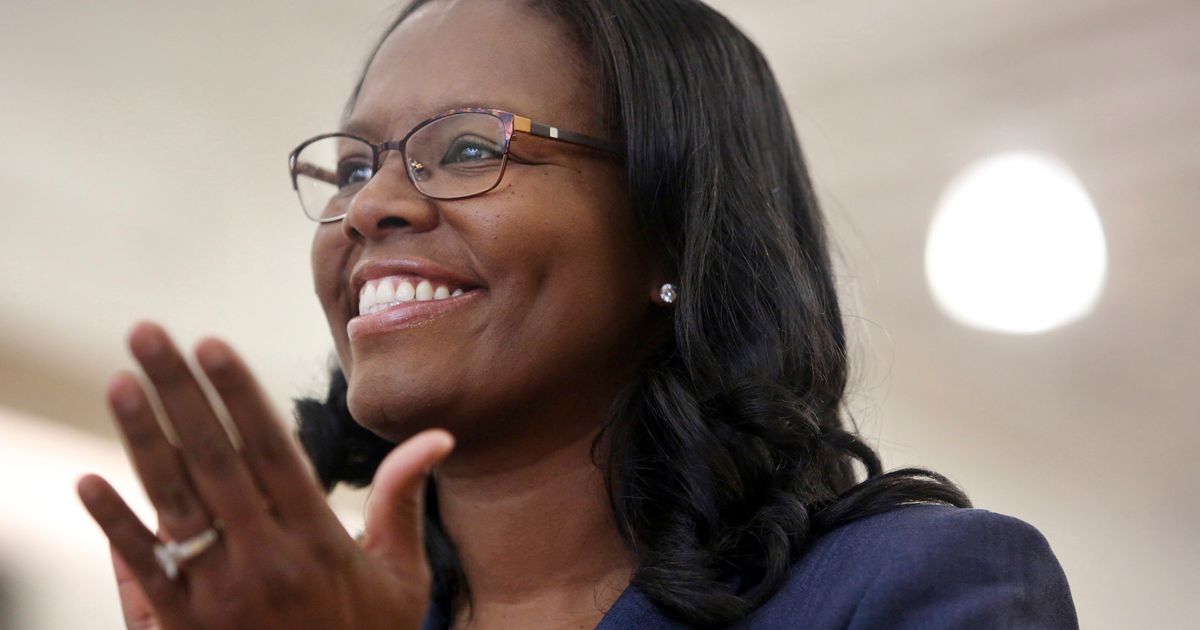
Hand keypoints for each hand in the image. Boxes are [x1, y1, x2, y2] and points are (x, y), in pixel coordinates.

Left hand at [76, 322, 453, 629]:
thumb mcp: (402, 576)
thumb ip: (405, 500)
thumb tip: (438, 437)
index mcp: (318, 541)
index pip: (270, 450)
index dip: (238, 394)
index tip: (212, 344)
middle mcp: (265, 560)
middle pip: (215, 460)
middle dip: (180, 391)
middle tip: (149, 333)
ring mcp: (219, 594)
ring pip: (175, 503)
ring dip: (143, 439)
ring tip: (119, 381)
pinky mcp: (186, 626)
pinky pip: (145, 568)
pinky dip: (115, 525)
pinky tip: (88, 481)